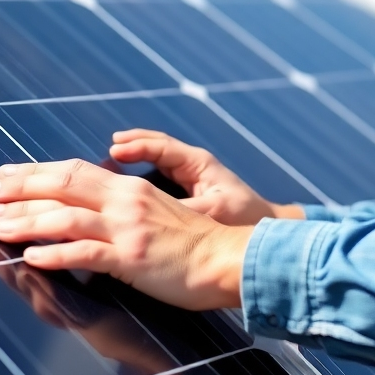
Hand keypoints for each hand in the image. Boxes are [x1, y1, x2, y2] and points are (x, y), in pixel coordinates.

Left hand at [0, 158, 251, 309]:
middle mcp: (126, 202)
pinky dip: (55, 253)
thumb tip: (93, 213)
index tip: (7, 174)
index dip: (37, 172)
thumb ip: (126, 209)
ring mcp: (128, 229)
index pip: (75, 171)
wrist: (229, 258)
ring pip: (66, 217)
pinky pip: (86, 252)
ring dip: (27, 220)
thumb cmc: (196, 243)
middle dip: (21, 189)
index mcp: (131, 189)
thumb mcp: (159, 214)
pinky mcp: (132, 257)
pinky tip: (30, 257)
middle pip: (64, 186)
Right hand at [108, 129, 304, 224]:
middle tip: (111, 145)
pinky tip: (127, 182)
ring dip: (135, 155)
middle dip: (133, 143)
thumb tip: (155, 211)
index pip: (163, 146)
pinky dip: (142, 173)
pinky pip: (160, 175)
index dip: (137, 146)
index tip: (116, 148)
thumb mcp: (215, 212)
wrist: (264, 231)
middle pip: (157, 146)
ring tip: (112, 155)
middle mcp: (194, 165)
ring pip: (157, 159)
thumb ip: (185, 210)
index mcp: (199, 164)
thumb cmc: (245, 218)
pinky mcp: (188, 190)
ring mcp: (191, 176)